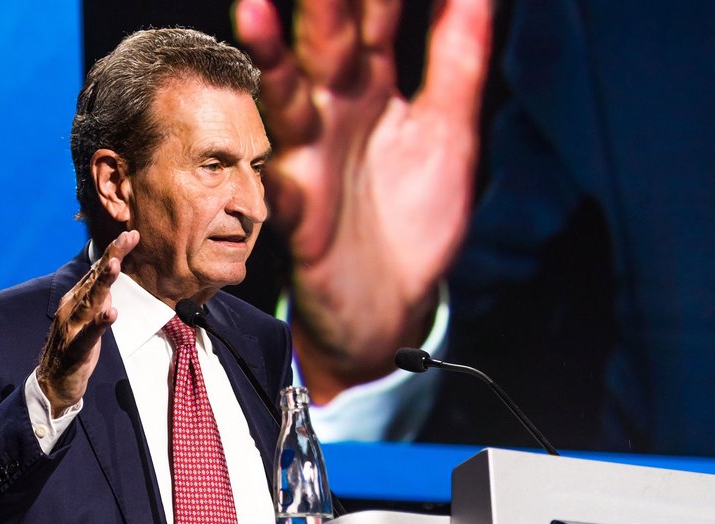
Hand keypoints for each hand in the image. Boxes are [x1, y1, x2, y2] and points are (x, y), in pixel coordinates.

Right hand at [37, 230, 138, 415]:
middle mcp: (70, 308)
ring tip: (116, 265)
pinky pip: (89, 334)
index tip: (132, 235)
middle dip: (112, 257)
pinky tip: (111, 313)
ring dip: (103, 283)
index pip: (96, 271)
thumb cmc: (73, 349)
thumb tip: (107, 283)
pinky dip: (100, 323)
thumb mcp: (88, 318)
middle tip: (128, 238)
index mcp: (75, 299)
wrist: (52, 383)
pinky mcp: (75, 348)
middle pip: (94, 278)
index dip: (113, 252)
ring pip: (90, 301)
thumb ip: (96, 299)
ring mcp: (71, 327)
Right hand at [233, 0, 491, 401]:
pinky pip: (278, 167)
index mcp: (372, 83)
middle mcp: (334, 107)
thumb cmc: (412, 216)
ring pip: (289, 89)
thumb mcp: (449, 130)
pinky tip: (262, 91)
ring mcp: (309, 151)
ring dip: (275, 47)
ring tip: (256, 5)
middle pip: (327, 36)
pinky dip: (269, 137)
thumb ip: (458, 59)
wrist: (390, 303)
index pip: (377, 12)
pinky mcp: (295, 202)